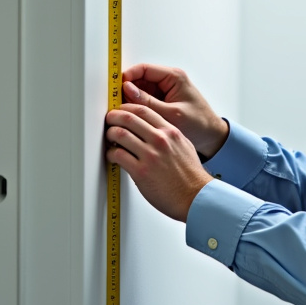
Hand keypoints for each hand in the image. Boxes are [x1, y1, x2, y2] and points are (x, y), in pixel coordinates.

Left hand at [105, 103, 212, 220]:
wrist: (196, 196)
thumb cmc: (191, 175)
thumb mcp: (184, 145)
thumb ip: (169, 135)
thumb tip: (153, 130)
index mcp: (170, 132)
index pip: (143, 110)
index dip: (127, 108)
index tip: (121, 110)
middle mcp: (160, 140)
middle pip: (129, 118)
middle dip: (114, 117)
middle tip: (109, 120)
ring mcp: (150, 155)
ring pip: (120, 134)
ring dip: (110, 134)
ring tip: (109, 139)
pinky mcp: (141, 172)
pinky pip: (118, 156)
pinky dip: (111, 154)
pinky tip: (113, 156)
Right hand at [120, 63, 229, 158]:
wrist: (212, 137)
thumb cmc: (199, 124)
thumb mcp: (171, 114)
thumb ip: (148, 102)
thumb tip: (127, 90)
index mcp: (174, 77)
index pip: (144, 69)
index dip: (128, 76)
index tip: (116, 87)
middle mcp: (169, 81)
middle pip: (140, 79)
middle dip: (127, 90)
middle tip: (116, 102)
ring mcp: (165, 91)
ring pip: (140, 90)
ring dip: (131, 100)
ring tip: (122, 111)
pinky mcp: (163, 101)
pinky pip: (145, 100)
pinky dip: (137, 107)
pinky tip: (132, 117)